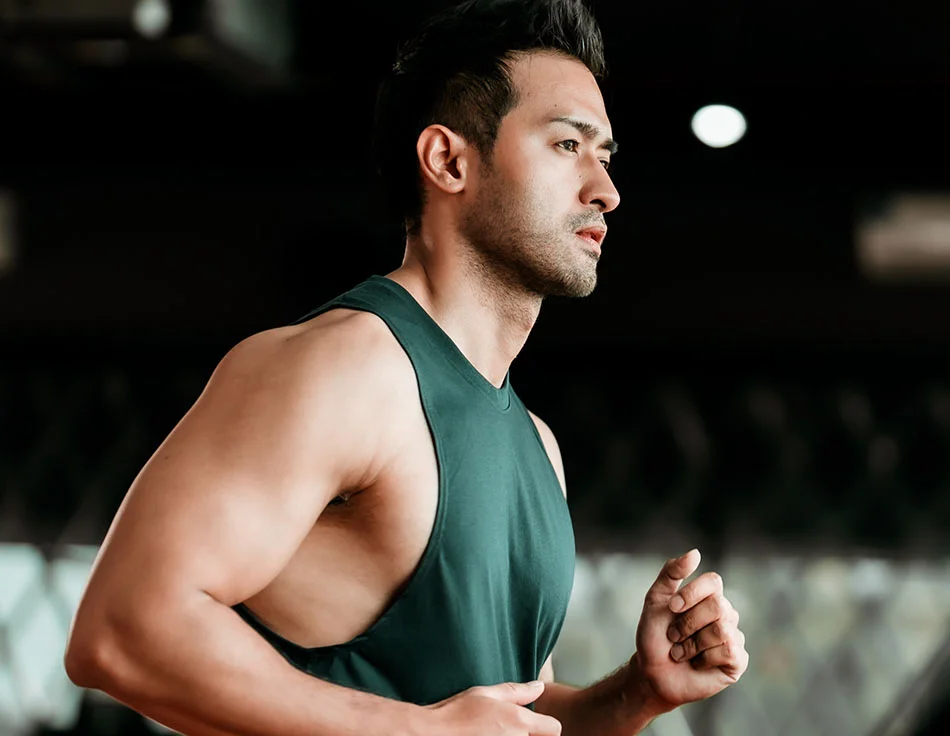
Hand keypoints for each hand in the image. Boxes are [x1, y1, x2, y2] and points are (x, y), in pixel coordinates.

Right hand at [421, 680, 561, 734]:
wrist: (432, 735)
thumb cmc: (455, 713)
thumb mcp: (485, 693)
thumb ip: (517, 691)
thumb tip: (539, 686)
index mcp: (519, 721)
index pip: (554, 729)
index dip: (545, 725)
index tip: (531, 724)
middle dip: (528, 735)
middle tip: (505, 730)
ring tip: (493, 735)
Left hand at [630, 549, 748, 712]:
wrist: (652, 672)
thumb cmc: (655, 635)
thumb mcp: (656, 600)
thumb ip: (672, 573)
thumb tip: (696, 553)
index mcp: (708, 596)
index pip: (714, 581)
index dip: (691, 594)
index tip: (671, 608)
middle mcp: (725, 613)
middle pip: (717, 606)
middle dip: (687, 623)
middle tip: (673, 636)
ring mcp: (733, 636)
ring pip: (722, 630)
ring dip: (692, 644)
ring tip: (681, 651)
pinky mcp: (737, 660)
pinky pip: (729, 651)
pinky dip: (704, 659)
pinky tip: (697, 663)